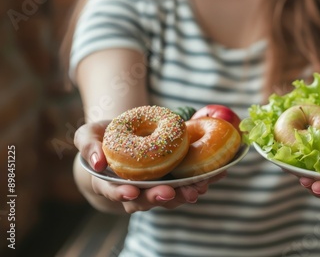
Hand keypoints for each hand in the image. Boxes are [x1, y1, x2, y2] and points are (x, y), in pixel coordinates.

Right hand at [74, 121, 224, 212]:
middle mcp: (132, 191)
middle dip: (160, 198)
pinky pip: (186, 183)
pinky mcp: (171, 179)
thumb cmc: (100, 139)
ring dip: (185, 193)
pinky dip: (202, 180)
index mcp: (109, 183)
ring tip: (199, 187)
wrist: (119, 139)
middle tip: (172, 193)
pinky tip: (217, 174)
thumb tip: (98, 161)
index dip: (122, 194)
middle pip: (146, 201)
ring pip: (170, 197)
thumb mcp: (87, 135)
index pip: (113, 192)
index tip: (131, 192)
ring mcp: (153, 187)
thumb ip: (88, 146)